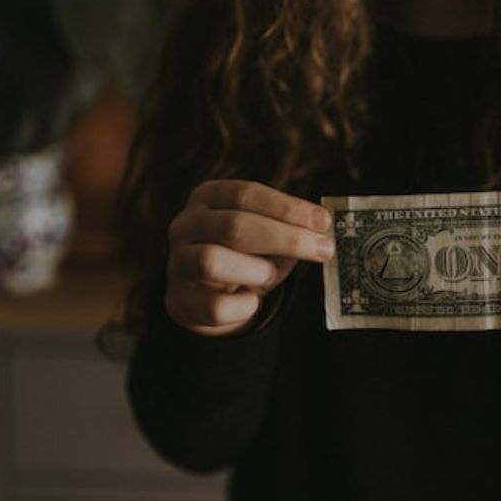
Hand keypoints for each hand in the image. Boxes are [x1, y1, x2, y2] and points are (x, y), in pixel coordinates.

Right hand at [165, 180, 334, 335]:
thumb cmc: (247, 256)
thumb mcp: (269, 236)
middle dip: (286, 238)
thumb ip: (290, 229)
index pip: (246, 193)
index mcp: (209, 197)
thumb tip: (321, 231)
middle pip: (233, 226)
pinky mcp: (178, 300)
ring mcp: (177, 262)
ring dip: (256, 270)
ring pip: (212, 262)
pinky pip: (214, 307)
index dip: (287, 208)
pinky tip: (252, 301)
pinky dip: (243, 307)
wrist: (213, 297)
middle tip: (323, 250)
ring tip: (270, 275)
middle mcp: (186, 225)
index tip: (324, 221)